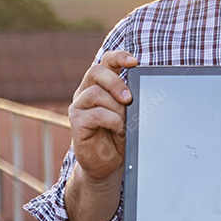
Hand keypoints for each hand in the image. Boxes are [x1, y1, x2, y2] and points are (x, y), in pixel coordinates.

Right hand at [68, 49, 137, 180]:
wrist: (107, 164)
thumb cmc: (119, 136)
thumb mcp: (129, 114)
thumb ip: (131, 99)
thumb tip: (144, 89)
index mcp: (100, 85)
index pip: (106, 62)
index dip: (119, 57)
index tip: (135, 62)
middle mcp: (86, 92)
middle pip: (96, 71)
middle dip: (116, 82)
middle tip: (129, 99)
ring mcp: (78, 107)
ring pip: (96, 93)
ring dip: (116, 107)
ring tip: (124, 122)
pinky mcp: (76, 123)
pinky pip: (95, 114)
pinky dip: (112, 120)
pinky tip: (118, 129)